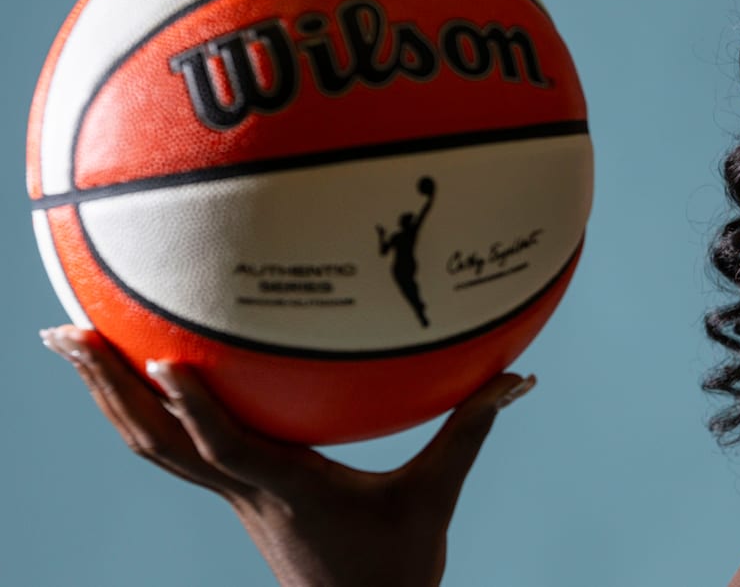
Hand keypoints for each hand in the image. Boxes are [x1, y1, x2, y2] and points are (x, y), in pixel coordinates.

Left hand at [40, 325, 533, 586]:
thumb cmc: (399, 563)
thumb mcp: (436, 495)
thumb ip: (471, 429)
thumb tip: (519, 376)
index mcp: (289, 491)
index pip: (228, 451)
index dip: (193, 411)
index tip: (159, 361)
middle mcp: (245, 493)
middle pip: (156, 444)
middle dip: (105, 389)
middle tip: (63, 333)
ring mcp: (232, 497)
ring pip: (151, 449)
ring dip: (105, 400)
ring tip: (70, 346)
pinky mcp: (236, 496)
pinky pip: (174, 451)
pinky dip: (143, 413)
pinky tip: (133, 381)